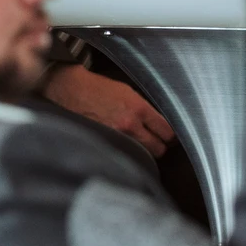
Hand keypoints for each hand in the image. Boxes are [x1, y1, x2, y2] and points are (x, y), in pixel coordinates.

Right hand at [43, 64, 176, 160]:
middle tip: (159, 143)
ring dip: (147, 153)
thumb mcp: (129, 92)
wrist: (74, 92)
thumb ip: (145, 109)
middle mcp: (130, 125)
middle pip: (158, 149)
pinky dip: (131, 155)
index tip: (171, 136)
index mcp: (139, 109)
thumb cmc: (102, 89)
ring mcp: (117, 137)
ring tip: (144, 146)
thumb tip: (160, 124)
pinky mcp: (107, 144)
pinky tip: (129, 150)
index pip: (167, 131)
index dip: (171, 136)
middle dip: (161, 146)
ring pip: (144, 156)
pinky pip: (126, 156)